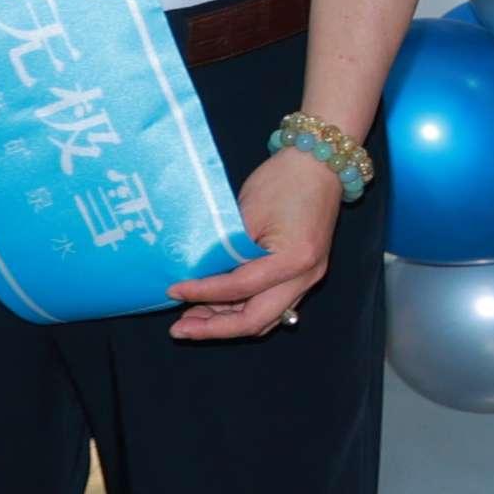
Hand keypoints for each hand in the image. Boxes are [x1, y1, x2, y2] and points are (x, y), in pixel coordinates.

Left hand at [168, 148, 343, 341]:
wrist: (319, 164)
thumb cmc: (284, 180)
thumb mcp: (246, 212)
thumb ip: (225, 248)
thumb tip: (195, 276)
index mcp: (294, 258)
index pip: (240, 287)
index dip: (203, 292)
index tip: (173, 290)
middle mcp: (306, 276)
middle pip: (257, 319)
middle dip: (215, 328)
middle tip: (180, 329)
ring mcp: (308, 278)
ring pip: (265, 318)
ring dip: (227, 323)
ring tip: (192, 321)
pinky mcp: (302, 275)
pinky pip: (272, 304)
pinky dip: (242, 309)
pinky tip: (216, 307)